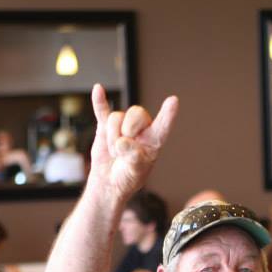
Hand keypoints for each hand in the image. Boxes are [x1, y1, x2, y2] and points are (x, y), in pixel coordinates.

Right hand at [89, 83, 177, 197]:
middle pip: (136, 113)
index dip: (168, 114)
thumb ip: (133, 157)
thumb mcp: (135, 172)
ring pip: (116, 117)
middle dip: (127, 131)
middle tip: (123, 150)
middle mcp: (141, 129)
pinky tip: (98, 89)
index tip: (174, 101)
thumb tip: (122, 142)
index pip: (163, 125)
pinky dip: (99, 101)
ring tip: (115, 152)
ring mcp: (122, 126)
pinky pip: (102, 110)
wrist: (109, 182)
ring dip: (112, 137)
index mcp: (154, 140)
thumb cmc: (128, 177)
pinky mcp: (105, 126)